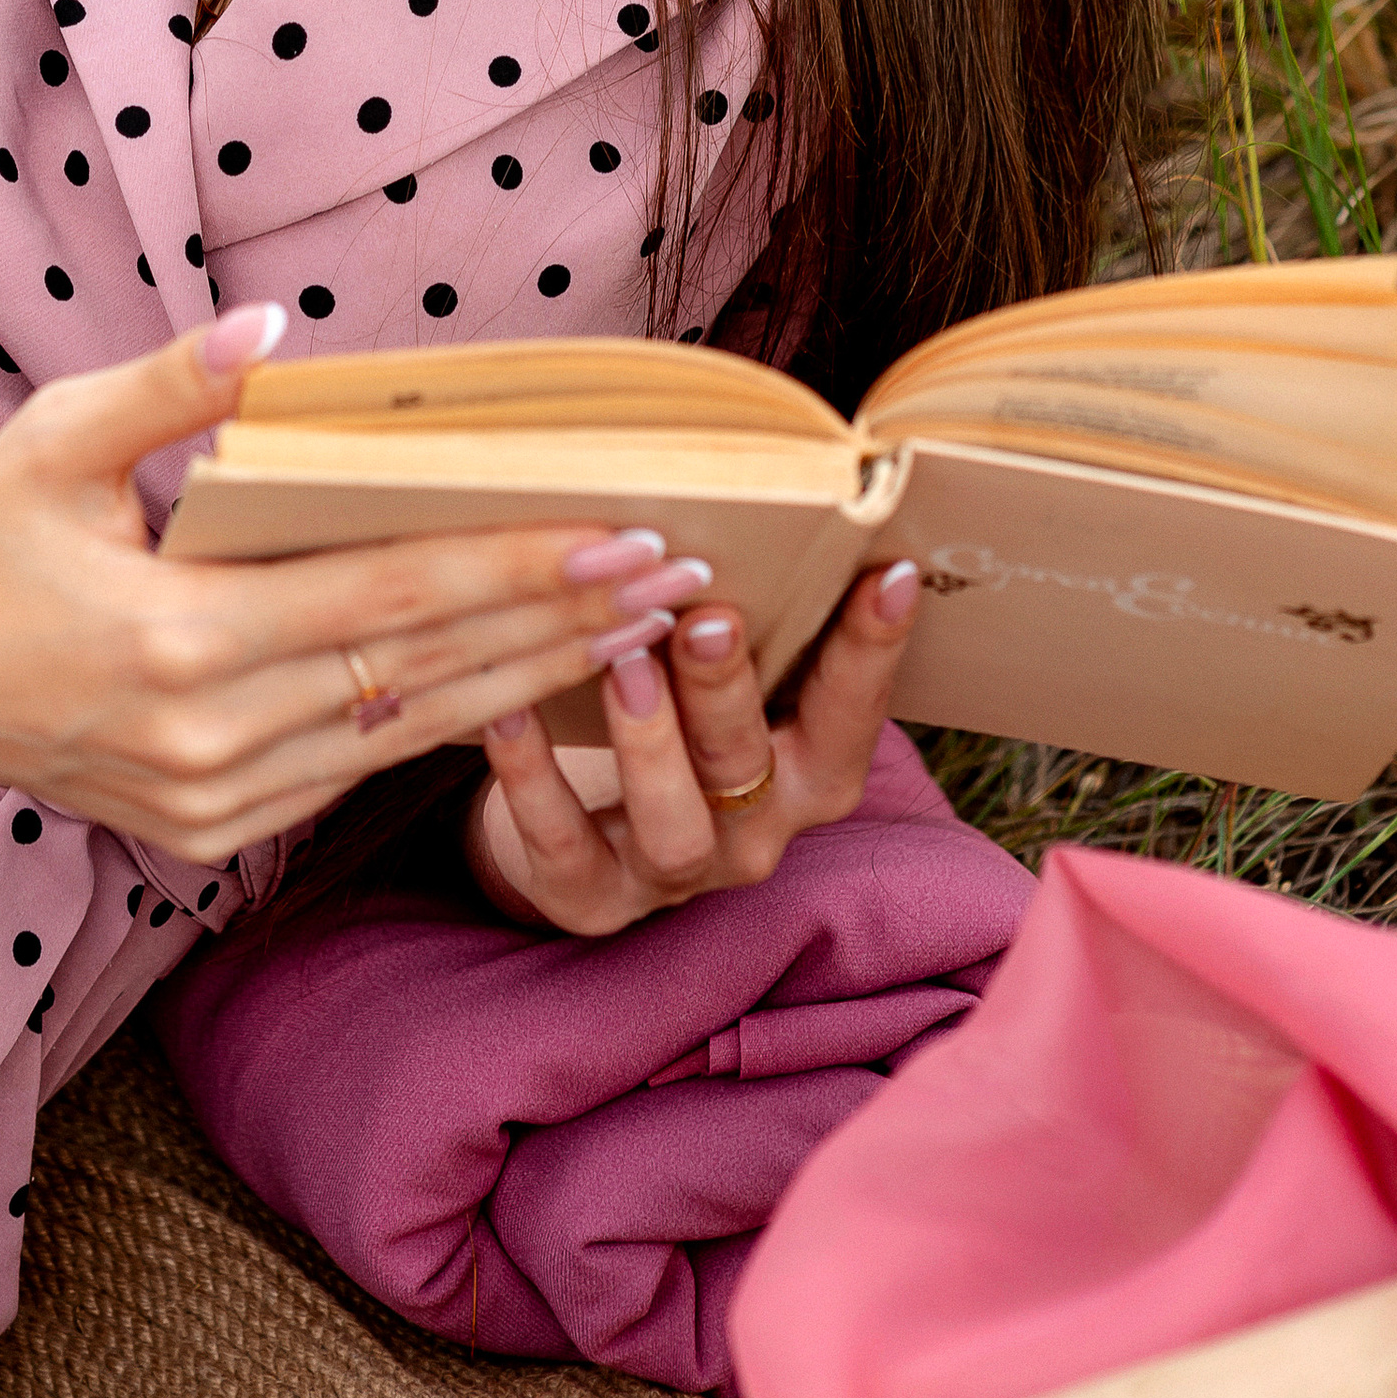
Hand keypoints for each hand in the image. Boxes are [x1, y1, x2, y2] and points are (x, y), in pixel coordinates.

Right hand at [0, 303, 683, 862]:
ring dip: (532, 684)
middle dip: (563, 626)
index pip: (389, 597)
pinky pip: (352, 772)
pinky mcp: (207, 838)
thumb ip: (175, 384)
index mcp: (177, 636)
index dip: (516, 567)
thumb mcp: (58, 437)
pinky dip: (446, 726)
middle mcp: (207, 737)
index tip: (623, 534)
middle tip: (679, 581)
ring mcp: (210, 803)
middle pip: (426, 677)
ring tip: (638, 632)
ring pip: (407, 738)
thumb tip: (277, 327)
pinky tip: (528, 683)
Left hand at [463, 559, 922, 935]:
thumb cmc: (676, 722)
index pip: (851, 712)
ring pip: (675, 824)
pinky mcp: (590, 899)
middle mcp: (754, 832)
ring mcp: (674, 874)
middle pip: (751, 764)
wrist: (583, 834)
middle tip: (707, 615)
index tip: (887, 572)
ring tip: (622, 662)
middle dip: (729, 689)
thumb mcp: (726, 679)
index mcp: (807, 773)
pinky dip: (534, 780)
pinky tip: (509, 713)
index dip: (872, 648)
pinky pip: (563, 846)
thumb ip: (750, 618)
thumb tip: (758, 498)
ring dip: (649, 741)